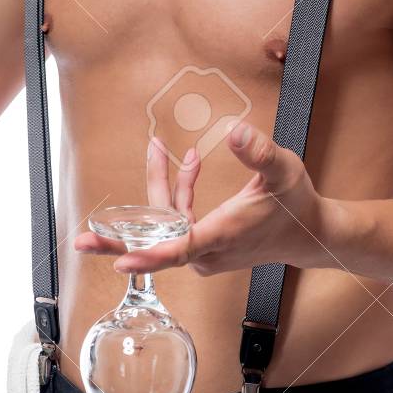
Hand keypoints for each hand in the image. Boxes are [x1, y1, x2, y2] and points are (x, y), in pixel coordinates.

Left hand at [73, 121, 343, 276]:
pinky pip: (179, 222)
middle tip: (83, 240)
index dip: (148, 255)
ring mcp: (206, 251)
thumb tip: (233, 131)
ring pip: (167, 225)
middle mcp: (210, 250)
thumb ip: (259, 152)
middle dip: (120, 238)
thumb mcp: (283, 169)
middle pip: (158, 242)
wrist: (308, 233)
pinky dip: (179, 193)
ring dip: (162, 187)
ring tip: (157, 148)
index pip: (179, 249)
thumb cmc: (296, 203)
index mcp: (223, 235)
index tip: (120, 261)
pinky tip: (187, 164)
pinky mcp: (206, 247)